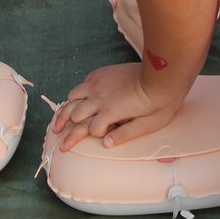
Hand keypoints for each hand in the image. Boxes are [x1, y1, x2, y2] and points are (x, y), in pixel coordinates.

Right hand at [52, 61, 180, 151]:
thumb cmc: (158, 102)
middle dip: (67, 126)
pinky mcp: (101, 73)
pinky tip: (79, 99)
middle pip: (74, 113)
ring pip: (73, 97)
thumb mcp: (147, 125)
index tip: (78, 145)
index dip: (88, 138)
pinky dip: (78, 93)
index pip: (91, 130)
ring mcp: (98, 83)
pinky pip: (83, 83)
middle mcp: (99, 97)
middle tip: (58, 135)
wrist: (162, 73)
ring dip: (66, 109)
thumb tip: (105, 144)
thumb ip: (124, 135)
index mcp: (110, 112)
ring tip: (60, 119)